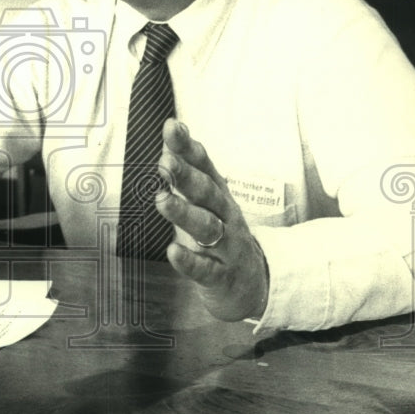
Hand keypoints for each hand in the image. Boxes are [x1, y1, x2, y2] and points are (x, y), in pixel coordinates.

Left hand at [155, 119, 268, 321]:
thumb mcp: (208, 203)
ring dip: (184, 213)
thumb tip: (173, 130)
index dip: (188, 148)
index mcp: (219, 197)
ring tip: (162, 200)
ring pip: (207, 228)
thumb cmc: (222, 237)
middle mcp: (226, 217)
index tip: (171, 127)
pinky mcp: (221, 277)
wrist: (252, 286)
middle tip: (165, 162)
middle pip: (207, 193)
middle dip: (187, 176)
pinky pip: (205, 269)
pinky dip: (189, 261)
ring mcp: (226, 247)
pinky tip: (173, 251)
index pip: (204, 167)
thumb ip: (190, 169)